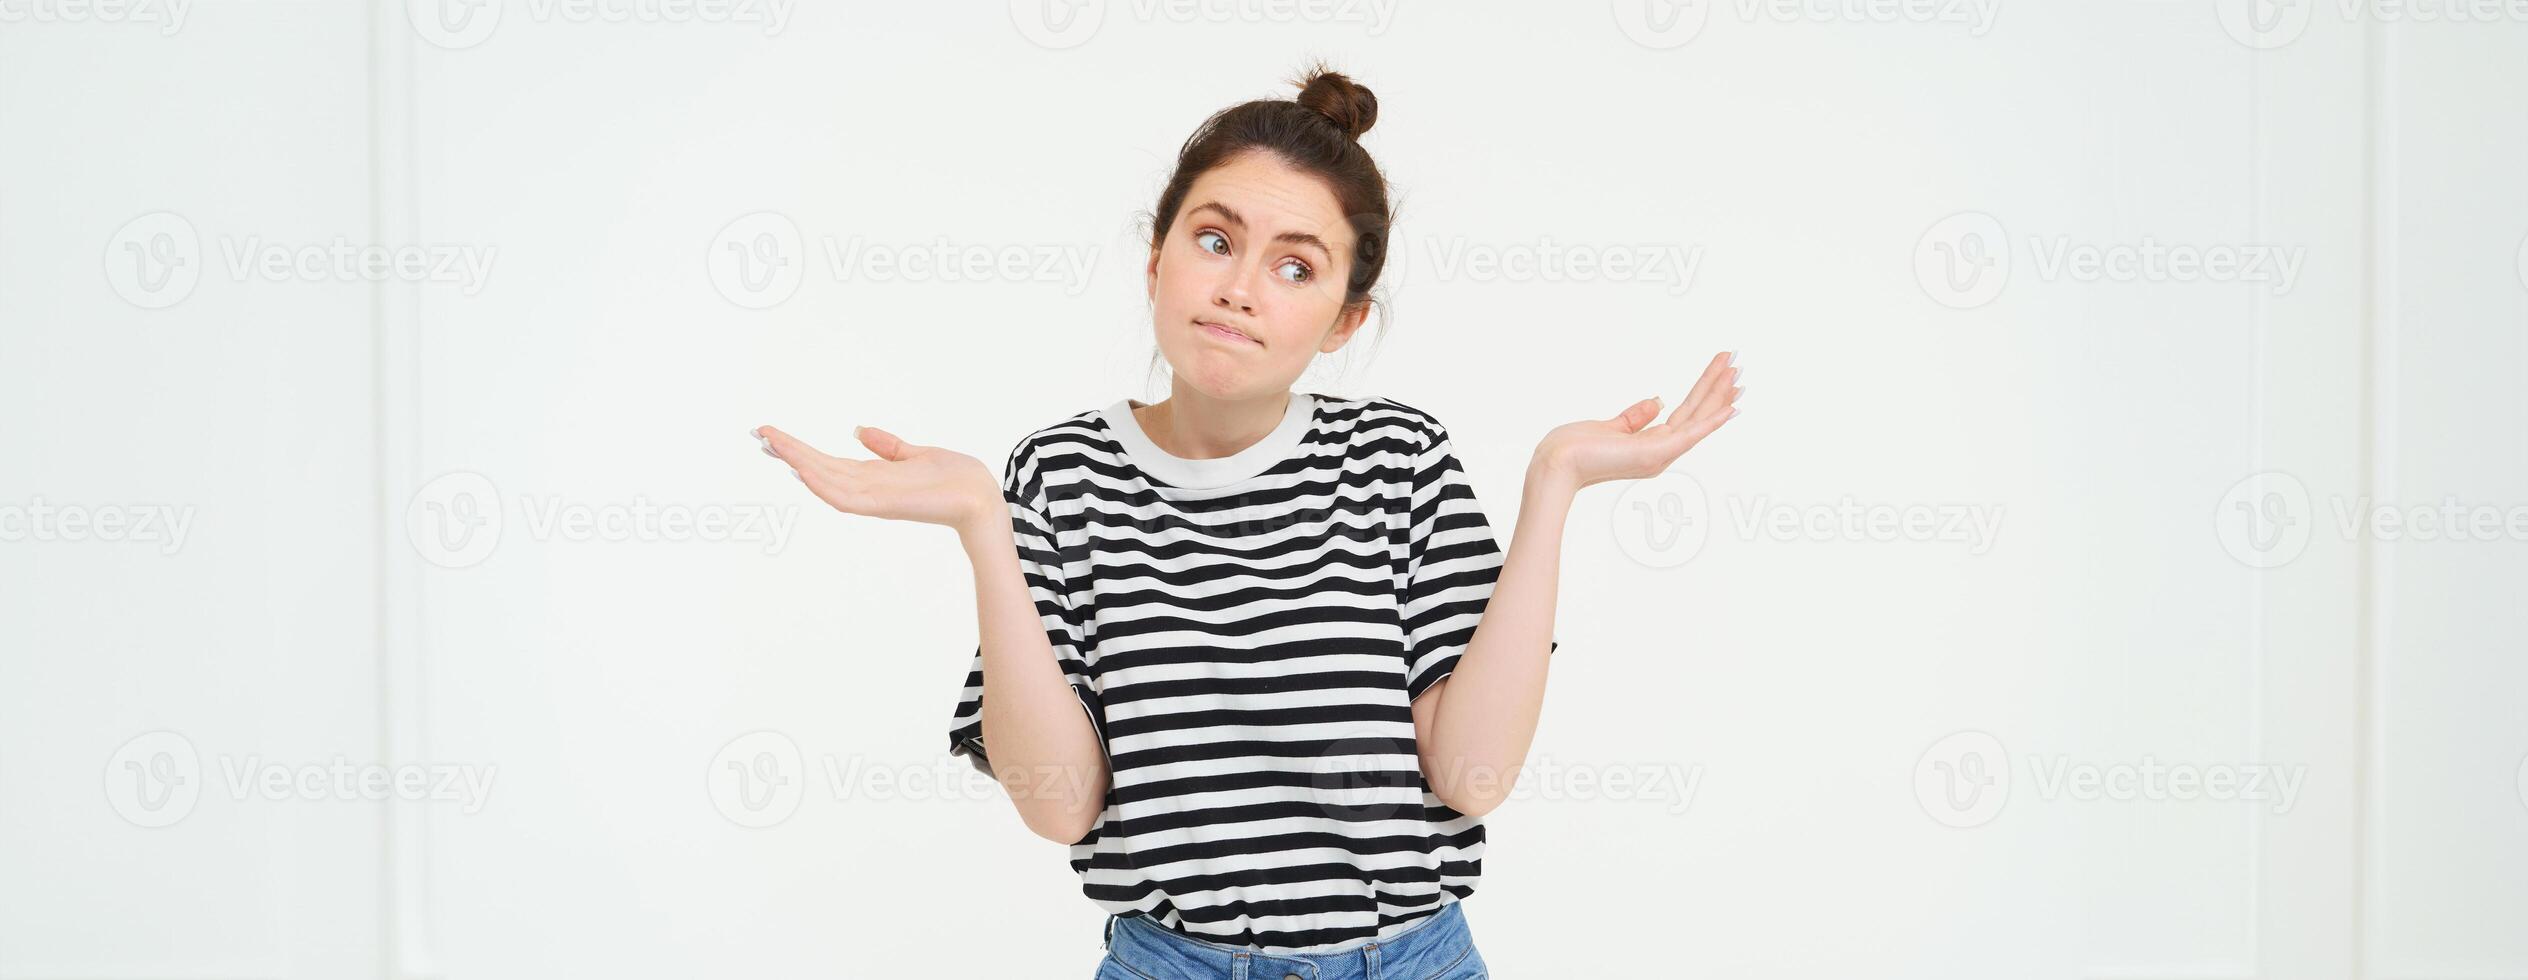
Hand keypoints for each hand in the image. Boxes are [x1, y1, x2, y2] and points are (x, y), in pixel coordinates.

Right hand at [752, 423, 1000, 533]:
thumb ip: (887, 446)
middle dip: (789, 451)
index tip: (772, 434)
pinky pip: (847, 497)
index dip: (799, 448)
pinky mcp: (885, 505)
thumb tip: (859, 429)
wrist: (983, 498)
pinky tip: (803, 470)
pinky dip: (823, 484)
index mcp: (872, 476)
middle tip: (758, 433)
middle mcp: (868, 488)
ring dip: (798, 462)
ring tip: (772, 443)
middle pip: (818, 468)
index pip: (826, 461)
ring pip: (825, 480)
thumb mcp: (916, 454)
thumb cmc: (956, 479)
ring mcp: (874, 498)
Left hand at [1531, 351, 1741, 493]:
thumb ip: (1636, 416)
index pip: (1686, 414)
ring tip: (1736, 370)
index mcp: (1651, 446)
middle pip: (1697, 413)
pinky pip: (1691, 434)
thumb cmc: (1575, 449)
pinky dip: (1712, 421)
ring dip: (1719, 394)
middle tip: (1736, 362)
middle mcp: (1661, 452)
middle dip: (1717, 387)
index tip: (1720, 372)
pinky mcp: (1655, 454)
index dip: (1704, 392)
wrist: (1556, 463)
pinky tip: (1730, 407)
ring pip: (1698, 419)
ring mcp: (1660, 454)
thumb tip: (1660, 400)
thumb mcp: (1611, 426)